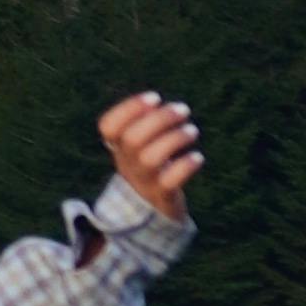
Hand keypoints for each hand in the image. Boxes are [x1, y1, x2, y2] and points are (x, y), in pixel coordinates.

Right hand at [97, 92, 202, 217]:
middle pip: (133, 138)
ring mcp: (143, 180)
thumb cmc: (149, 166)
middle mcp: (127, 163)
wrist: (153, 208)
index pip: (108, 126)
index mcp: (118, 147)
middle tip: (183, 109)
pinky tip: (197, 157)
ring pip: (151, 158)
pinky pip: (170, 181)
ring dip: (175, 139)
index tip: (154, 97)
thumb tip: (164, 105)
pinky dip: (185, 166)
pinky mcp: (162, 195)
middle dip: (160, 119)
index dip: (129, 108)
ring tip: (192, 131)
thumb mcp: (138, 146)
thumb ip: (145, 125)